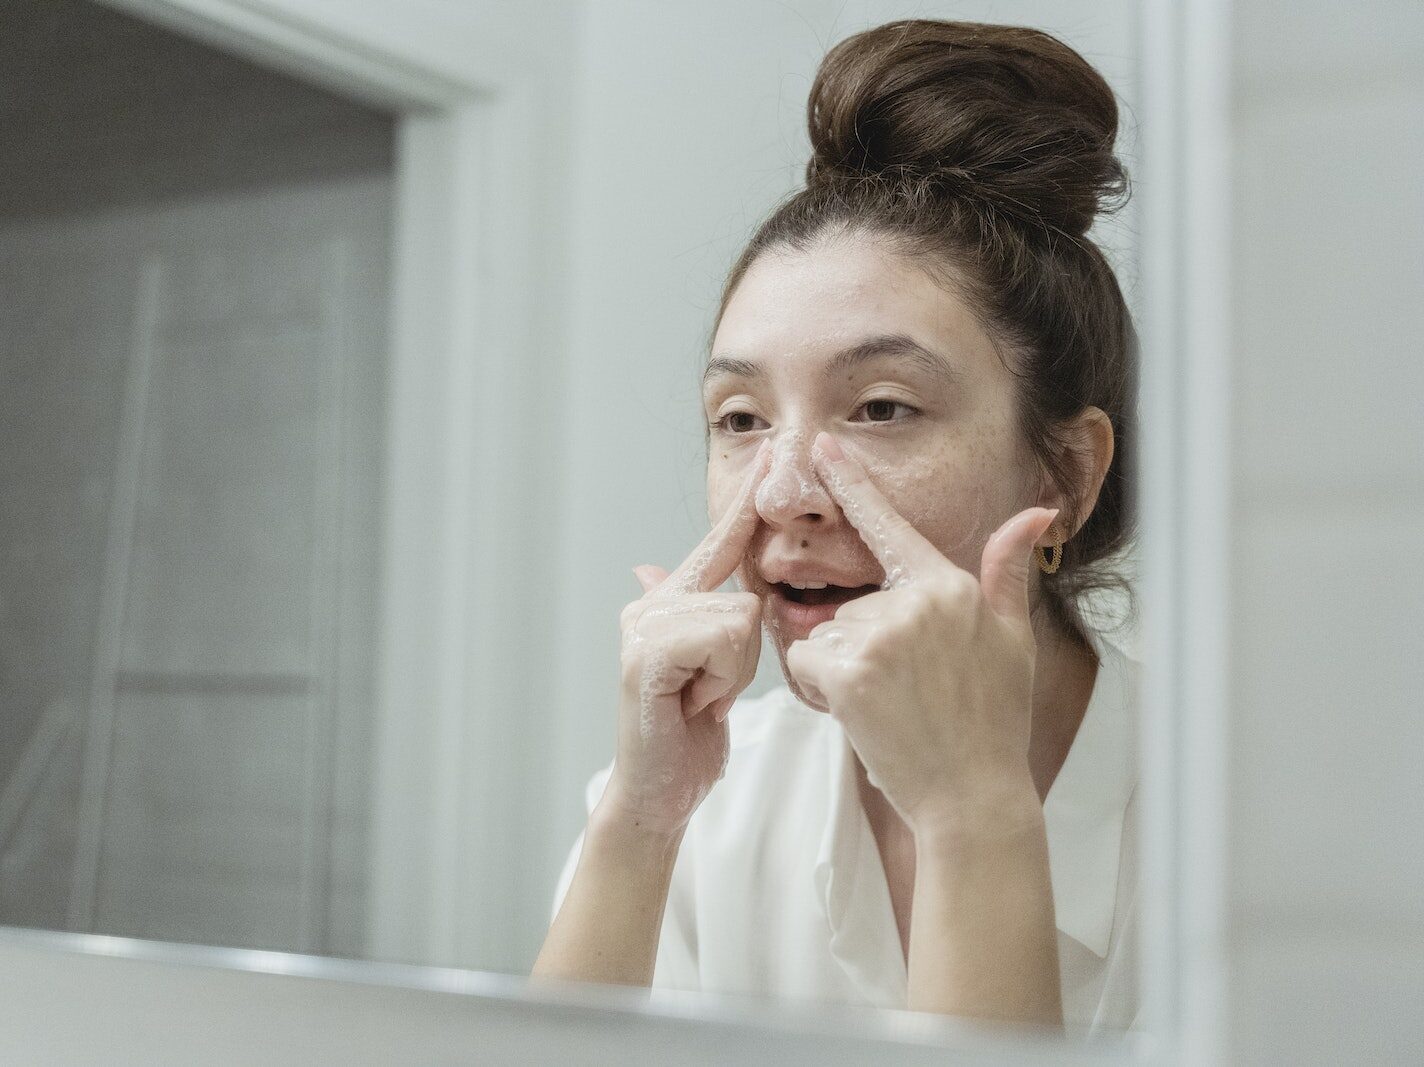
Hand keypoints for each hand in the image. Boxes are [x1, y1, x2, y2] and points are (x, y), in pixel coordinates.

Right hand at [602, 440, 772, 836]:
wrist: (658, 792)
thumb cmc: (690, 734)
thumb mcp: (715, 670)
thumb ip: (709, 618)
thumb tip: (654, 566)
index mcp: (672, 601)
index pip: (721, 545)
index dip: (745, 505)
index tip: (769, 459)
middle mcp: (652, 604)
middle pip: (746, 595)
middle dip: (745, 654)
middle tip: (711, 691)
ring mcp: (644, 626)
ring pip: (741, 618)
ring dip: (736, 672)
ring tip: (702, 699)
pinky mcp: (646, 655)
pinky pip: (724, 639)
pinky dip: (722, 680)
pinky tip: (694, 704)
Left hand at [783, 431, 1056, 830]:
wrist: (973, 795)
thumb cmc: (993, 721)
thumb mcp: (1012, 639)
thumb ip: (1006, 571)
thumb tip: (1035, 512)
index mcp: (949, 586)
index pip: (889, 525)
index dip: (853, 482)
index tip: (825, 445)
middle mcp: (914, 601)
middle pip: (849, 605)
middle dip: (861, 646)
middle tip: (905, 692)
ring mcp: (880, 635)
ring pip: (823, 636)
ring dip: (841, 671)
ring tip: (891, 707)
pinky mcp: (849, 671)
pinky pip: (805, 665)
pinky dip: (820, 692)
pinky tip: (864, 715)